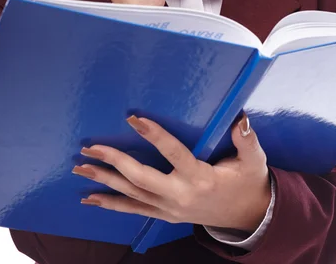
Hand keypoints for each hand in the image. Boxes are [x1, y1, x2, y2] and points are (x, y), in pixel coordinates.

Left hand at [72, 113, 270, 231]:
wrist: (247, 216)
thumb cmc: (248, 182)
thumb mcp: (254, 161)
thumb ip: (247, 140)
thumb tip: (241, 119)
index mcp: (200, 177)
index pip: (173, 153)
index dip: (153, 135)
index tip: (133, 118)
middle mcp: (180, 195)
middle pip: (141, 178)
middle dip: (114, 161)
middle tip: (91, 147)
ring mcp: (170, 209)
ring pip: (131, 195)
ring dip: (104, 180)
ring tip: (81, 168)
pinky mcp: (165, 215)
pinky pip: (133, 210)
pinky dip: (110, 204)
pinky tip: (90, 199)